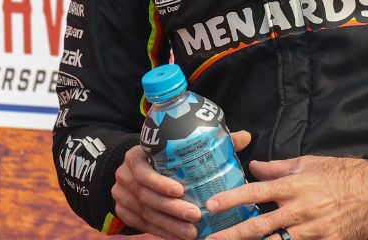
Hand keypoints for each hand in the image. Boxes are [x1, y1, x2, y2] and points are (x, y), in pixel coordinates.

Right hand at [113, 130, 252, 239]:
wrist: (137, 169)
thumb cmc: (165, 156)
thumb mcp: (178, 145)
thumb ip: (209, 141)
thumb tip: (245, 137)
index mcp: (135, 157)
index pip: (143, 170)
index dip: (160, 182)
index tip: (181, 190)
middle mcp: (124, 177)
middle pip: (147, 197)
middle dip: (172, 209)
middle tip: (195, 216)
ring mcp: (122, 197)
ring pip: (147, 215)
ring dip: (170, 226)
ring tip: (192, 232)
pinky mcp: (124, 213)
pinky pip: (144, 227)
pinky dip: (163, 233)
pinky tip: (180, 237)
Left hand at [203, 155, 367, 239]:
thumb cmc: (340, 173)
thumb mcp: (307, 163)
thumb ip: (277, 167)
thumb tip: (252, 166)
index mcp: (293, 186)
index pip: (256, 192)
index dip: (232, 199)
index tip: (211, 205)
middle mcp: (300, 210)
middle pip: (260, 226)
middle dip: (233, 234)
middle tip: (210, 239)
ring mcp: (313, 231)